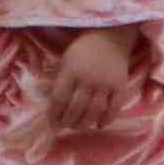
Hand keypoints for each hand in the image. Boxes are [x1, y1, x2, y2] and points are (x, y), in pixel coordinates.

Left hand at [36, 26, 143, 140]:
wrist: (110, 37)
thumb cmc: (83, 49)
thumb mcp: (65, 59)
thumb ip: (56, 77)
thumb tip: (43, 94)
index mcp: (71, 71)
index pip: (60, 97)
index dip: (54, 112)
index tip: (51, 121)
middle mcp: (88, 79)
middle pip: (76, 107)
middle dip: (68, 121)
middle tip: (64, 127)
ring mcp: (105, 84)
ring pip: (94, 110)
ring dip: (84, 123)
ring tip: (78, 127)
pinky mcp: (120, 86)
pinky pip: (114, 107)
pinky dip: (107, 119)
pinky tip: (100, 126)